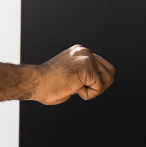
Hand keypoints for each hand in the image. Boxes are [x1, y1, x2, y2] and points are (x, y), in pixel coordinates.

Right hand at [0, 45, 114, 104]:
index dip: (93, 81)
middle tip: (80, 88)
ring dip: (93, 90)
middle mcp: (85, 51)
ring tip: (75, 87)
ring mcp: (87, 58)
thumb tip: (97, 84)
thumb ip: (83, 74)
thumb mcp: (69, 75)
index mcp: (79, 52)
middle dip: (99, 84)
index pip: (101, 66)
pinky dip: (88, 94)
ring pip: (108, 79)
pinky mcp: (88, 68)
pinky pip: (99, 87)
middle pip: (110, 71)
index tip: (75, 84)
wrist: (35, 82)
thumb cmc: (46, 84)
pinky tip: (73, 89)